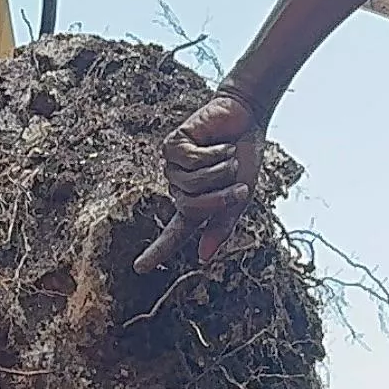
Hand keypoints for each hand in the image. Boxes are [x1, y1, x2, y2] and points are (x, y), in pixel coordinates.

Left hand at [137, 89, 267, 271]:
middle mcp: (181, 188)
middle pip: (191, 207)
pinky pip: (190, 159)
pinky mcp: (173, 146)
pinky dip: (213, 152)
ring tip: (228, 155)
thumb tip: (203, 256)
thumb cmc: (244, 159)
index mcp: (196, 205)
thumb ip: (222, 226)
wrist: (247, 120)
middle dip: (219, 197)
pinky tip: (218, 143)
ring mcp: (174, 167)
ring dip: (219, 170)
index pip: (174, 233)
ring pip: (192, 183)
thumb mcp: (240, 197)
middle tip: (238, 183)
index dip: (157, 251)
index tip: (140, 268)